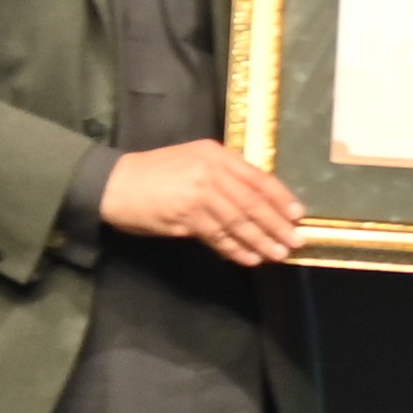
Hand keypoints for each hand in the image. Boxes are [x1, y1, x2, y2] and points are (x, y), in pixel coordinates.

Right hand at [101, 141, 302, 268]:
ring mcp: (199, 192)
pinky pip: (218, 236)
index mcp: (216, 154)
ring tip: (278, 254)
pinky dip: (235, 249)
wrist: (115, 183)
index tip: (298, 214)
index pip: (258, 176)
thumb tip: (256, 203)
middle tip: (296, 241)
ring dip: (260, 240)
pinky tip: (249, 258)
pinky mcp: (186, 215)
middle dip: (276, 224)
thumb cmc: (155, 174)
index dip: (280, 197)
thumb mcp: (193, 163)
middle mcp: (211, 169)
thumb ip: (222, 177)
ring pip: (239, 220)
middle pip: (253, 201)